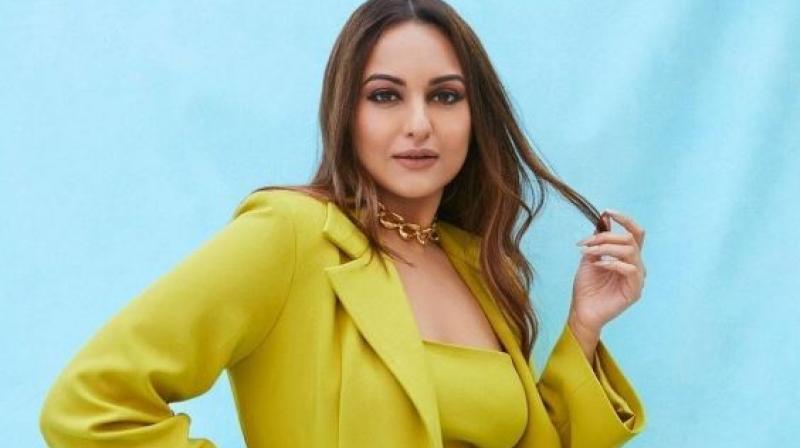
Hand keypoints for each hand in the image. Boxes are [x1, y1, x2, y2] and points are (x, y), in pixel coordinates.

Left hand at [570, 209, 646, 333]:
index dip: (625, 220)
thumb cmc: (586, 286)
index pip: (635, 233)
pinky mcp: (635, 290)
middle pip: (630, 239)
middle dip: (605, 237)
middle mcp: (636, 265)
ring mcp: (637, 278)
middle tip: (585, 243)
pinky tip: (598, 265)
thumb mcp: (590, 257)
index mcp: (628, 257)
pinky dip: (612, 263)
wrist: (582, 310)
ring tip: (588, 253)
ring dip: (606, 248)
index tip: (607, 211)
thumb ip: (599, 239)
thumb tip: (604, 217)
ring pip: (630, 251)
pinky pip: (630, 269)